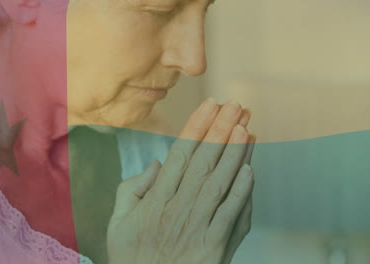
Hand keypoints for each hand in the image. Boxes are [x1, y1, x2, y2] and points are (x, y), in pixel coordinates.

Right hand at [107, 98, 254, 263]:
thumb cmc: (132, 256)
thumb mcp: (118, 222)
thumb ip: (132, 188)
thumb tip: (156, 163)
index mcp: (156, 199)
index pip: (180, 154)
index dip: (197, 127)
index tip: (209, 106)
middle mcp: (178, 208)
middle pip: (203, 162)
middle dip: (221, 130)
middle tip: (235, 106)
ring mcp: (197, 226)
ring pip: (219, 182)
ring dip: (235, 153)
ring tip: (246, 126)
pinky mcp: (214, 245)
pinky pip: (231, 213)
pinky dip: (242, 191)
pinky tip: (251, 169)